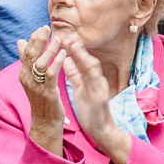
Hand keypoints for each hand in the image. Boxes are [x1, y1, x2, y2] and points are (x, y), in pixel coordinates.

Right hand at [16, 26, 67, 155]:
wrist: (44, 122)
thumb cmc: (41, 99)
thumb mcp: (32, 78)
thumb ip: (27, 60)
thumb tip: (19, 41)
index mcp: (23, 73)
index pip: (26, 51)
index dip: (33, 39)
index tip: (42, 28)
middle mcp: (27, 78)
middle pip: (30, 54)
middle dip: (38, 40)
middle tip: (46, 28)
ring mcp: (36, 86)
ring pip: (40, 63)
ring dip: (49, 50)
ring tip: (58, 39)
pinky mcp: (47, 92)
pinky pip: (51, 74)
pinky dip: (56, 62)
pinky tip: (62, 54)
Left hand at [57, 37, 134, 163]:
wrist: (100, 129)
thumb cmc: (89, 108)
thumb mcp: (78, 87)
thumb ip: (73, 73)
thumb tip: (65, 58)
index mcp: (87, 77)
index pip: (78, 59)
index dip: (70, 48)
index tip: (61, 37)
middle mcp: (95, 79)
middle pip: (85, 59)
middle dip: (76, 47)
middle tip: (66, 35)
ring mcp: (99, 86)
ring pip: (92, 67)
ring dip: (83, 55)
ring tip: (74, 44)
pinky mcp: (102, 96)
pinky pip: (97, 81)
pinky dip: (91, 71)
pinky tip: (86, 63)